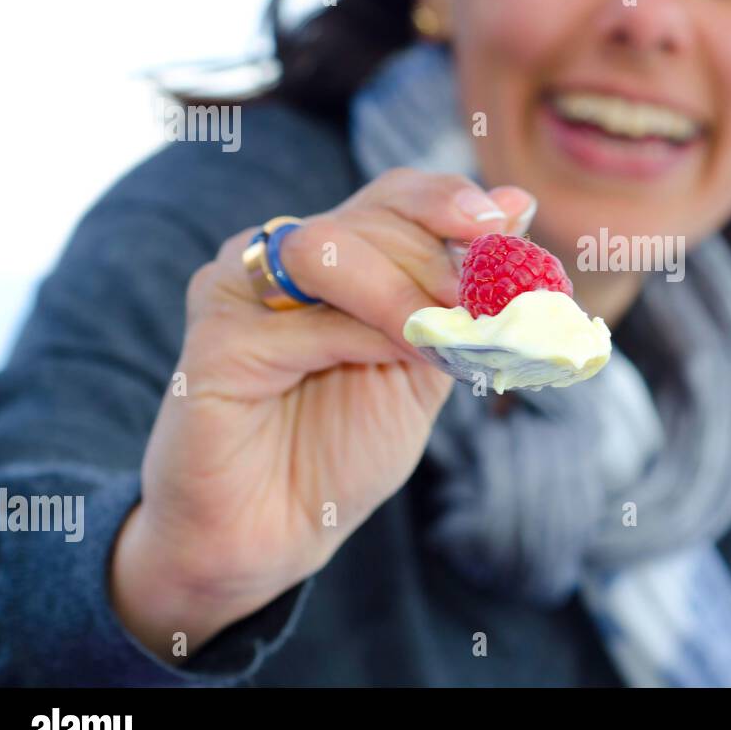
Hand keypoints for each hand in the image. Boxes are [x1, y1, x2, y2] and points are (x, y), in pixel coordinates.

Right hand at [109, 170, 533, 662]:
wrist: (275, 533)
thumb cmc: (344, 447)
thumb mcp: (424, 367)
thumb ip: (461, 295)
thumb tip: (517, 202)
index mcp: (334, 255)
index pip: (393, 196)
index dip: (447, 201)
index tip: (499, 221)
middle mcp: (280, 257)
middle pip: (368, 219)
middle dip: (436, 261)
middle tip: (481, 307)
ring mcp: (238, 291)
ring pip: (327, 250)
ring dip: (401, 292)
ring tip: (444, 338)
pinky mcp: (213, 342)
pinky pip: (298, 323)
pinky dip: (361, 338)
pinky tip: (400, 361)